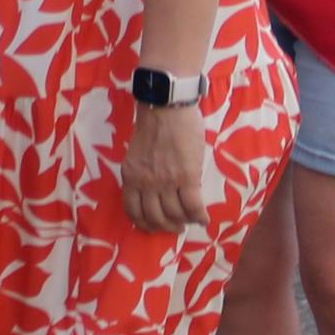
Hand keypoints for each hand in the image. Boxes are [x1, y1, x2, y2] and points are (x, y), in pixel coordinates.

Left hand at [120, 96, 208, 233]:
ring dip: (184, 222)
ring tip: (190, 220)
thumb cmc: (152, 126)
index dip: (144, 224)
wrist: (166, 107)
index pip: (133, 211)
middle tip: (176, 227)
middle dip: (166, 226)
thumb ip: (141, 173)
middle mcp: (146, 183)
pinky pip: (193, 205)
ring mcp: (166, 181)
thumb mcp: (136, 154)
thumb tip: (152, 191)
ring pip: (175, 214)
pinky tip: (204, 218)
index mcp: (130, 176)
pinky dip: (199, 216)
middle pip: (155, 217)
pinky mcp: (187, 177)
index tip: (153, 227)